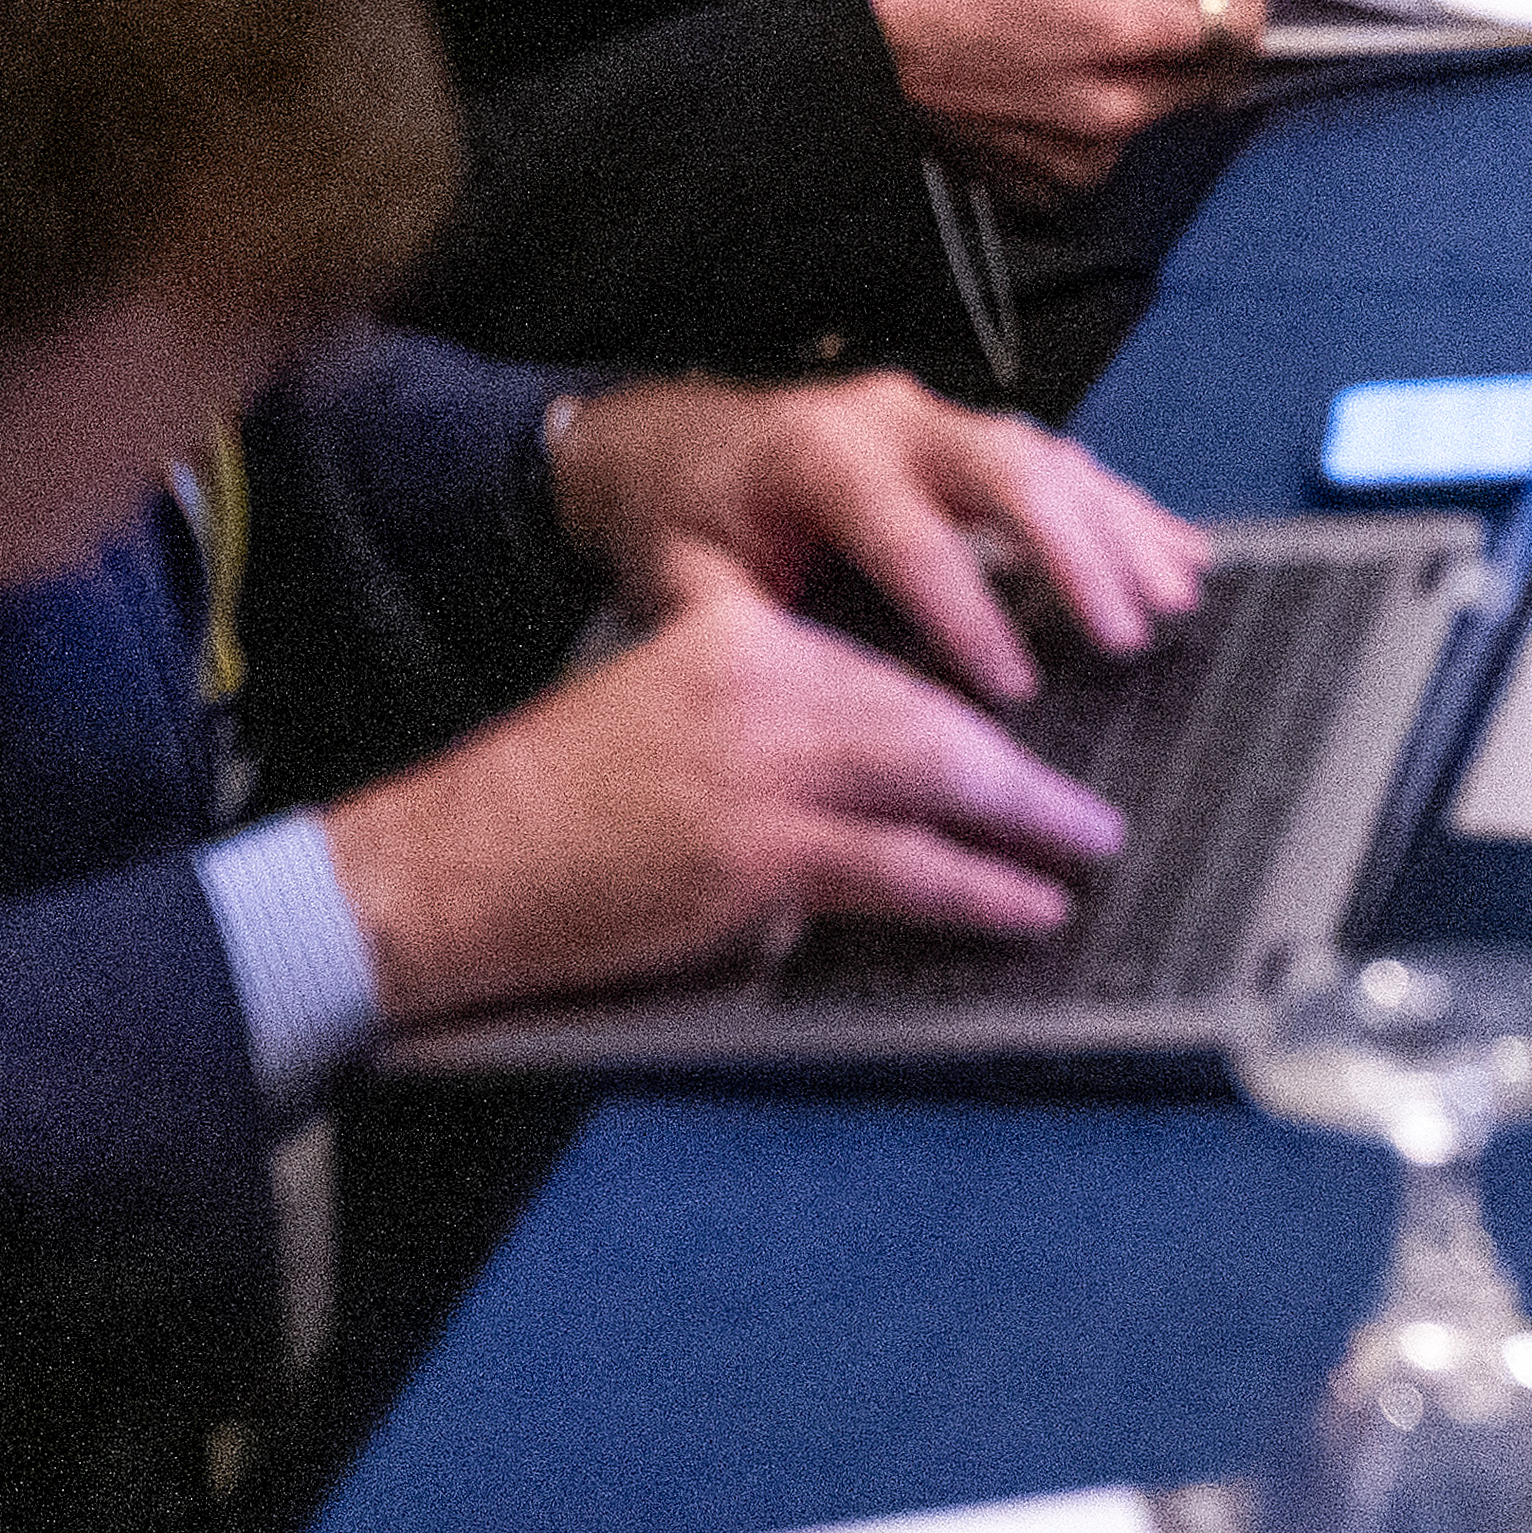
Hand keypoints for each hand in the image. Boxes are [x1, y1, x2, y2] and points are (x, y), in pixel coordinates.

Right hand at [318, 541, 1148, 1016]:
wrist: (439, 867)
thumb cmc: (549, 801)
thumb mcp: (668, 701)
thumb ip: (774, 708)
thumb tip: (892, 760)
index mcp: (742, 630)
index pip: (891, 660)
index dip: (977, 700)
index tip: (1037, 721)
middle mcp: (761, 681)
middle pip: (934, 712)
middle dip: (1026, 760)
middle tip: (1092, 797)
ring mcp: (760, 769)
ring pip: (937, 780)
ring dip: (1028, 821)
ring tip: (1086, 845)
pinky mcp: (753, 856)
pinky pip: (900, 869)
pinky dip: (978, 889)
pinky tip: (1025, 901)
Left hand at [542, 373, 1212, 703]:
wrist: (669, 443)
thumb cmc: (680, 519)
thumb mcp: (681, 576)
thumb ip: (743, 633)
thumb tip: (805, 714)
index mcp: (816, 456)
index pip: (910, 536)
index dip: (967, 615)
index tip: (1012, 689)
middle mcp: (892, 422)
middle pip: (1012, 470)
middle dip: (1077, 554)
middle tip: (1125, 632)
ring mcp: (941, 420)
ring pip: (1054, 457)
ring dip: (1121, 530)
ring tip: (1175, 598)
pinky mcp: (971, 434)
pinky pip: (1066, 460)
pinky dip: (1125, 510)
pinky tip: (1177, 554)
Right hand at [849, 0, 1259, 202]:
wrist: (867, 49)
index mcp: (1123, 33)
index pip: (1245, 25)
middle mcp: (1113, 105)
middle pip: (1212, 74)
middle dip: (1199, 35)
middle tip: (1146, 1)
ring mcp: (1084, 151)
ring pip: (1163, 112)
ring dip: (1148, 76)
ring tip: (1086, 41)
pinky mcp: (1055, 181)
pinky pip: (1111, 149)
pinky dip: (1100, 116)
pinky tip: (1058, 81)